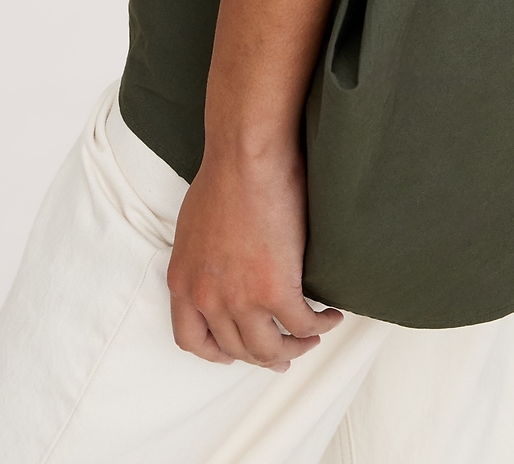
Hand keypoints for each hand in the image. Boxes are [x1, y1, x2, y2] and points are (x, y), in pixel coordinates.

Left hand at [166, 136, 343, 367]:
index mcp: (183, 281)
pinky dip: (319, 326)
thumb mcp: (194, 227)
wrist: (247, 156)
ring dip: (294, 348)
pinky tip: (330, 317)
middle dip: (262, 356)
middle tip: (283, 354)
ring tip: (311, 337)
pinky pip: (303, 324)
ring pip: (269, 349)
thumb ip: (202, 259)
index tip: (235, 352)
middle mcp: (208, 298)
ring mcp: (241, 299)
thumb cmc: (225, 175)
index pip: (191, 340)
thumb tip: (222, 269)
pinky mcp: (276, 290)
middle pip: (236, 349)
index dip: (216, 353)